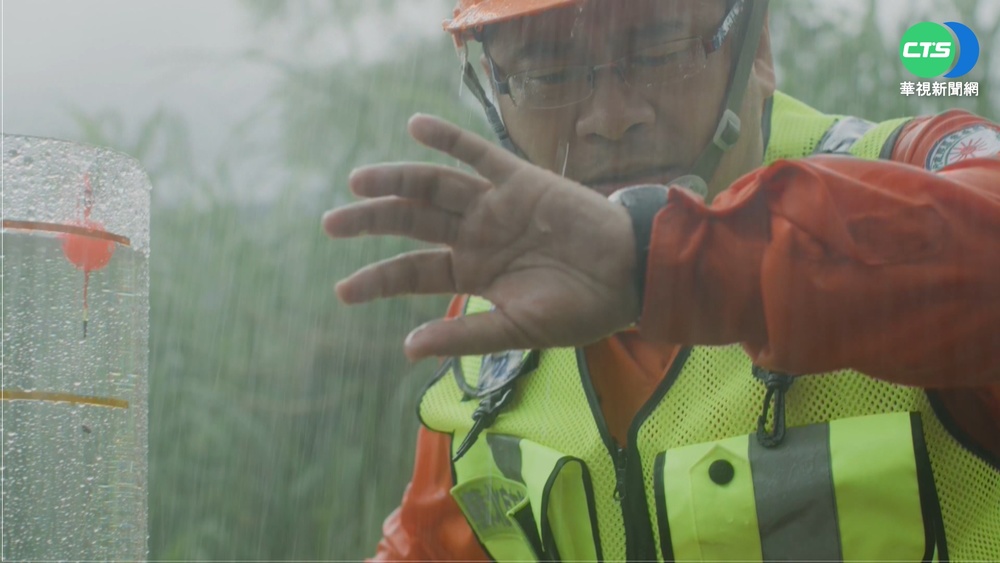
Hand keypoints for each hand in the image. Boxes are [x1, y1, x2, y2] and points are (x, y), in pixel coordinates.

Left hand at [322, 114, 639, 359]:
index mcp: (472, 273)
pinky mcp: (520, 180)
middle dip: (371, 220)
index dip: (376, 279)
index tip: (342, 290)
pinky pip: (478, 153)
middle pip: (412, 222)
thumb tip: (408, 349)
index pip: (413, 272)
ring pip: (434, 186)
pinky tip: (415, 126)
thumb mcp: (518, 329)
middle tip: (330, 222)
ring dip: (397, 180)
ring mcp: (496, 204)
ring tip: (359, 182)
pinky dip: (448, 138)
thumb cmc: (581, 309)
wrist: (632, 275)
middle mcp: (476, 235)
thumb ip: (465, 335)